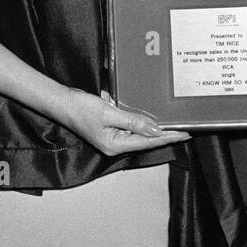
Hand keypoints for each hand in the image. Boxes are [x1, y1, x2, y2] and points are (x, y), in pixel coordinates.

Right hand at [60, 88, 188, 156]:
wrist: (61, 102)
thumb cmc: (80, 108)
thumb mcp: (108, 113)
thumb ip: (132, 121)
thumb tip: (155, 129)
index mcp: (115, 145)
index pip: (148, 142)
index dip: (168, 137)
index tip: (184, 133)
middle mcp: (115, 144)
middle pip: (146, 140)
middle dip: (165, 135)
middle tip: (185, 129)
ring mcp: (112, 137)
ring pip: (139, 134)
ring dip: (156, 130)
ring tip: (174, 124)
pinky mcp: (109, 128)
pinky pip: (130, 127)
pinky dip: (143, 123)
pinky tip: (153, 119)